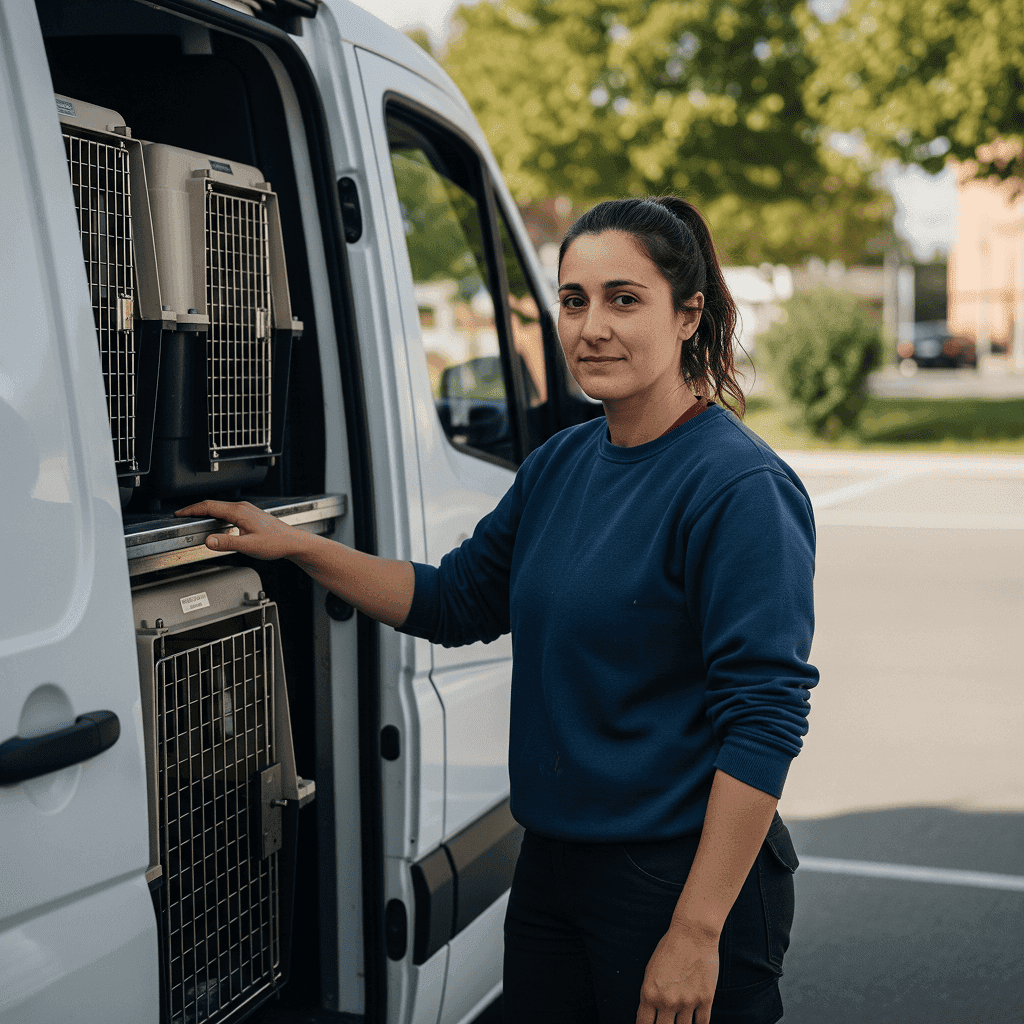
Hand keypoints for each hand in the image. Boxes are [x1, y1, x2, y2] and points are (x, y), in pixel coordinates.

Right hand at [174, 500, 303, 560]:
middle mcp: (242, 507)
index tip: (179, 513)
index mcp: (239, 512)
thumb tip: (208, 541)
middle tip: (182, 516)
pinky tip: (215, 524)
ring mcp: (247, 510)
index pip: (209, 506)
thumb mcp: (249, 546)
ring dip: (206, 512)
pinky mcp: (250, 515)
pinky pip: (228, 512)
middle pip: (213, 505)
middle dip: (195, 510)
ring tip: (194, 519)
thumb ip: (227, 543)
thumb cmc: (276, 543)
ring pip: (221, 508)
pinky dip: (216, 515)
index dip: (192, 510)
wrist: (293, 542)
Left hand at [635, 924, 718, 1023]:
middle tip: (667, 1022)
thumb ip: (650, 996)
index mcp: (650, 993)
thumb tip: (651, 1017)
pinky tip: (696, 1022)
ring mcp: (687, 1002)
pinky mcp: (705, 999)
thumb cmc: (669, 949)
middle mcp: (667, 1001)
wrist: (693, 934)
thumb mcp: (650, 971)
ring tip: (680, 1021)